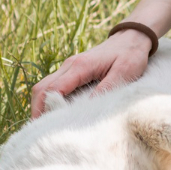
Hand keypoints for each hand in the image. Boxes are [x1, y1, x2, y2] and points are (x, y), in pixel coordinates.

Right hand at [30, 30, 153, 117]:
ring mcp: (69, 67)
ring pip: (44, 87)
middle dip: (37, 110)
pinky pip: (53, 86)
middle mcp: (69, 66)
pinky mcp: (72, 71)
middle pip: (42, 89)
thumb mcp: (125, 72)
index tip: (47, 129)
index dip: (46, 109)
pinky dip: (49, 100)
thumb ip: (107, 88)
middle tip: (42, 133)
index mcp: (80, 66)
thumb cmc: (130, 54)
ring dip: (41, 106)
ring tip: (47, 127)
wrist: (132, 36)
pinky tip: (56, 114)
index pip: (53, 89)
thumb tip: (87, 109)